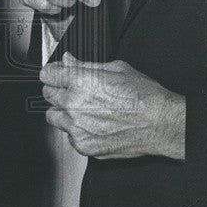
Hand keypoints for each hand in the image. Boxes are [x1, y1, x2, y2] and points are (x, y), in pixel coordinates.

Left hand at [41, 52, 185, 159]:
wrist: (160, 123)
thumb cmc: (143, 95)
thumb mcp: (115, 69)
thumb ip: (85, 66)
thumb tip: (69, 60)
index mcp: (80, 81)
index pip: (47, 75)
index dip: (52, 73)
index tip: (56, 74)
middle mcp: (74, 104)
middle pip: (47, 95)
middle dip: (57, 90)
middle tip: (72, 91)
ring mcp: (77, 127)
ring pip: (54, 117)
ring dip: (63, 112)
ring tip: (83, 110)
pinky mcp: (84, 145)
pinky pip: (69, 136)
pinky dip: (77, 131)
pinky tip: (94, 125)